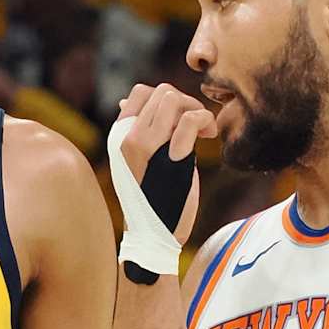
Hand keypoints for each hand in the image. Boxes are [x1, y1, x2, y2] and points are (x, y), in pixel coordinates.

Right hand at [115, 83, 214, 239]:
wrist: (153, 237)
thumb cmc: (151, 201)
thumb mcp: (138, 162)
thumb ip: (138, 133)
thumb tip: (124, 103)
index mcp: (119, 137)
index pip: (141, 92)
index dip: (167, 98)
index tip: (179, 120)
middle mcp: (128, 137)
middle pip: (161, 91)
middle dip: (185, 103)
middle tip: (197, 127)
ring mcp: (146, 146)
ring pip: (173, 98)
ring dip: (196, 109)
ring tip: (204, 131)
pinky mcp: (170, 157)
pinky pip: (190, 119)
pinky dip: (205, 120)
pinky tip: (210, 135)